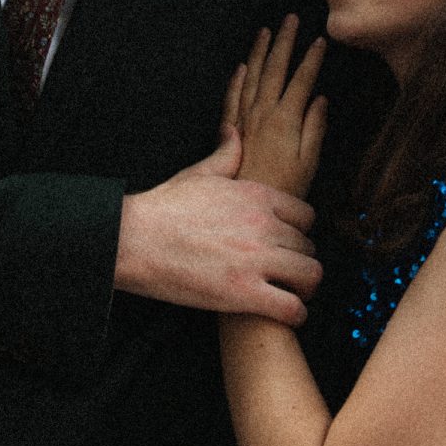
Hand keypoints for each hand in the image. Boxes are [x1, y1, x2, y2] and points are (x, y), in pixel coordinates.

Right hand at [116, 128, 321, 325]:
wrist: (134, 239)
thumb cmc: (163, 208)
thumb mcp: (198, 173)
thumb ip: (226, 153)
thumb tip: (233, 130)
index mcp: (257, 196)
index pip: (307, 216)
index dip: (299, 232)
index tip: (286, 243)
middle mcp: (264, 225)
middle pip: (310, 247)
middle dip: (299, 260)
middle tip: (285, 273)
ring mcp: (256, 260)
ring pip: (312, 275)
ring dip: (304, 288)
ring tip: (290, 294)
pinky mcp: (244, 293)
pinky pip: (293, 308)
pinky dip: (294, 315)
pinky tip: (284, 314)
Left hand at [221, 14, 327, 198]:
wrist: (248, 204)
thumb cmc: (285, 188)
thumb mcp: (309, 162)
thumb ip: (315, 127)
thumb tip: (320, 99)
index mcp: (286, 119)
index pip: (301, 79)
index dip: (312, 58)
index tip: (320, 40)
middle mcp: (263, 113)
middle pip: (274, 69)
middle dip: (284, 41)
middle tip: (291, 19)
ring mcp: (244, 119)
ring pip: (251, 76)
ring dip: (259, 51)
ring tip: (266, 31)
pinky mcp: (230, 129)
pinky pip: (232, 96)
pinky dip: (237, 78)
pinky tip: (241, 65)